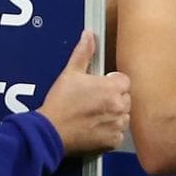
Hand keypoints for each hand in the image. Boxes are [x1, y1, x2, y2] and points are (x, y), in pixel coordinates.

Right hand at [37, 30, 131, 154]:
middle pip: (125, 98)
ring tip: (93, 115)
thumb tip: (88, 35)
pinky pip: (118, 133)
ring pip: (123, 116)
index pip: (124, 80)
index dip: (112, 82)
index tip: (100, 86)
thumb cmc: (60, 103)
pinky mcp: (113, 141)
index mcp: (112, 87)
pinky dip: (109, 131)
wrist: (50, 131)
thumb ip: (84, 53)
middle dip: (113, 98)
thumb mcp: (70, 73)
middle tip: (94, 102)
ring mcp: (117, 124)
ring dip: (113, 115)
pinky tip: (95, 127)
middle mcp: (119, 106)